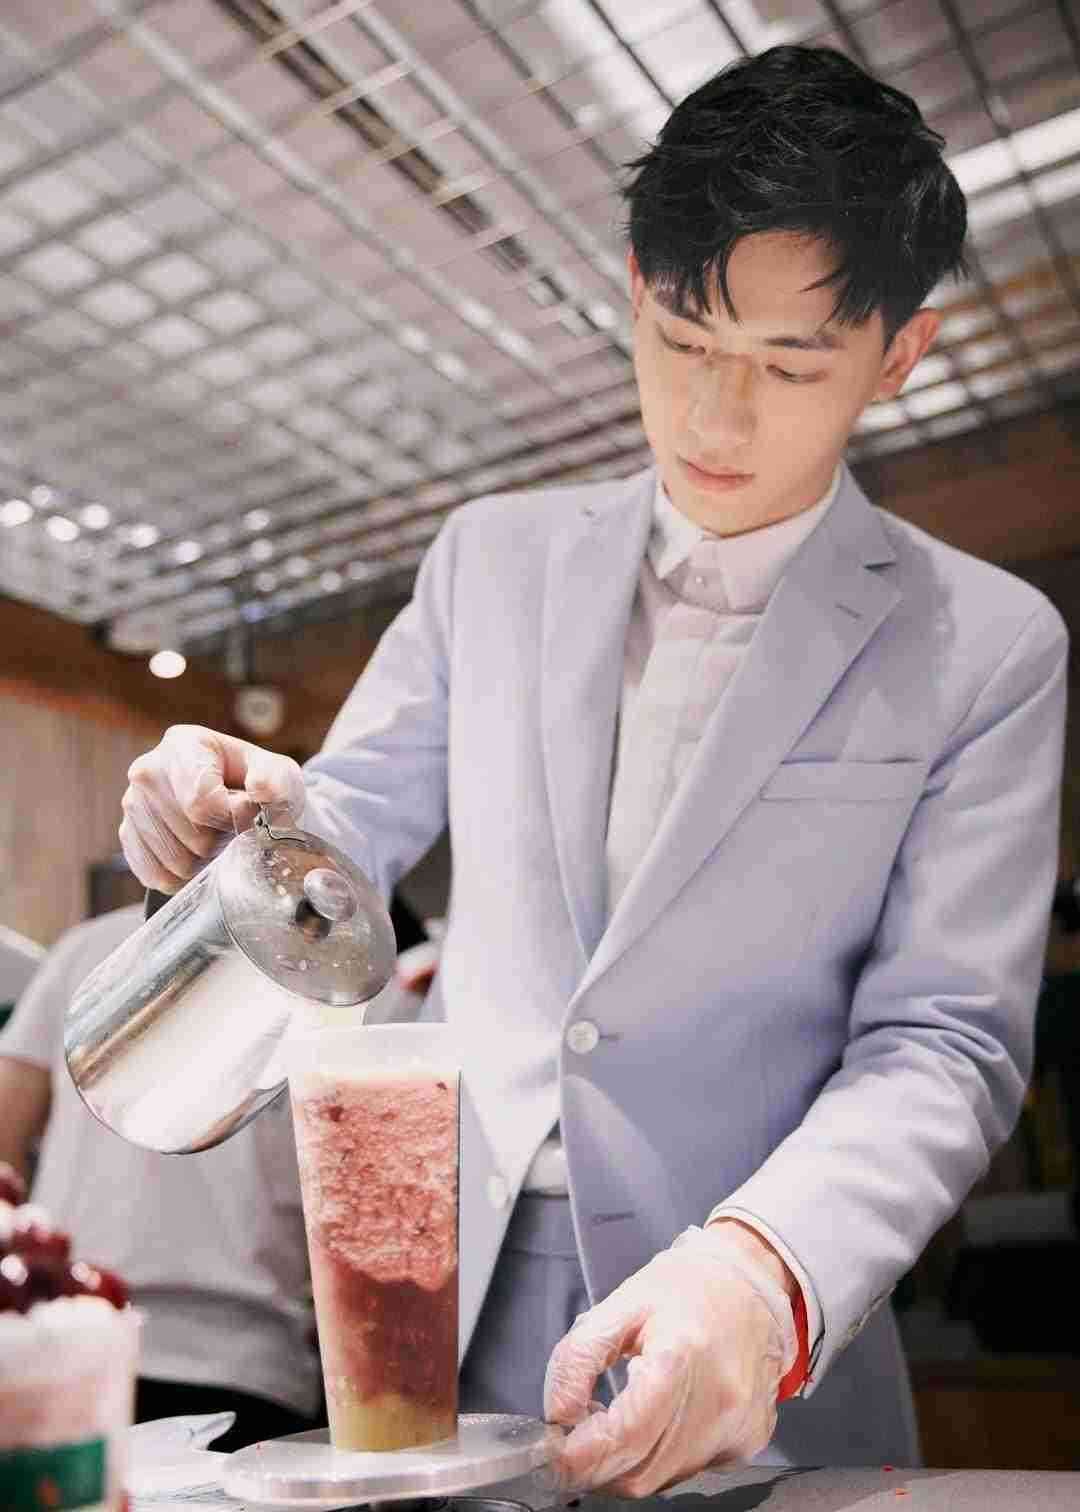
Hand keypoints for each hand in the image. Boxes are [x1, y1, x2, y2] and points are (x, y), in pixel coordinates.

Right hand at [119, 724, 305, 891]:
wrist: (243, 801)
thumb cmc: (260, 786)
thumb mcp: (280, 775)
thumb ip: (276, 780)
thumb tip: (260, 787)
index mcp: (183, 745)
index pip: (201, 801)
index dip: (233, 819)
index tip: (249, 814)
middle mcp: (148, 771)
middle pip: (191, 835)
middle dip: (222, 840)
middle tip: (233, 827)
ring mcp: (132, 803)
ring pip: (175, 861)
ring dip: (205, 860)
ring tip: (216, 836)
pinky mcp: (127, 834)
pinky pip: (155, 875)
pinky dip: (183, 876)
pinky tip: (196, 854)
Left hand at [543, 1224, 797, 1495]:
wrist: (751, 1284)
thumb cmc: (686, 1290)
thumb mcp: (620, 1304)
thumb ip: (578, 1357)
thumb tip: (558, 1414)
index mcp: (681, 1357)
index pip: (625, 1436)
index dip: (580, 1456)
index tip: (553, 1454)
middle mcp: (718, 1402)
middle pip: (639, 1472)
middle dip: (595, 1465)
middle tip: (577, 1435)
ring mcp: (737, 1428)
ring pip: (661, 1481)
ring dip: (627, 1463)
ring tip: (618, 1418)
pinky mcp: (747, 1442)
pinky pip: (688, 1471)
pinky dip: (659, 1458)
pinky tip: (657, 1420)